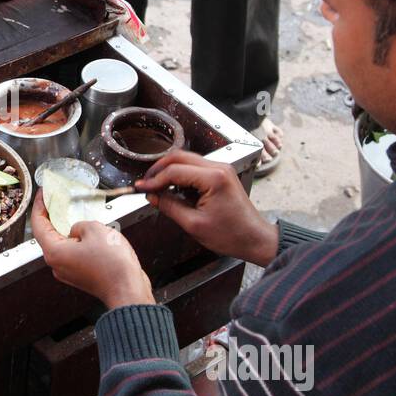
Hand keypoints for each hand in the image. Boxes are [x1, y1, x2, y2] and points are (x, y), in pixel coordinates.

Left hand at [31, 191, 153, 308]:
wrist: (128, 289)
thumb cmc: (113, 265)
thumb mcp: (95, 229)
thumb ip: (80, 224)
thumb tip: (77, 230)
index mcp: (54, 252)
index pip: (38, 224)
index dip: (40, 206)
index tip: (43, 194)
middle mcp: (58, 264)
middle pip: (49, 235)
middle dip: (54, 217)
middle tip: (58, 200)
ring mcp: (69, 272)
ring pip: (64, 245)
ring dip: (69, 230)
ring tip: (78, 215)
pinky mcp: (81, 275)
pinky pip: (75, 253)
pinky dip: (79, 242)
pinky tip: (91, 234)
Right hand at [133, 150, 277, 266]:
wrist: (254, 238)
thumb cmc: (231, 235)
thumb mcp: (194, 224)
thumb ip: (170, 206)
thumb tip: (152, 197)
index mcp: (214, 178)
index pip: (175, 171)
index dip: (154, 180)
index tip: (141, 188)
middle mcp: (218, 167)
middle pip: (179, 157)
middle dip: (159, 170)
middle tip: (146, 184)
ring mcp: (221, 169)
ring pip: (186, 160)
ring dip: (169, 171)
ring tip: (156, 187)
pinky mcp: (221, 174)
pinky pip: (195, 167)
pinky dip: (180, 174)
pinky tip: (171, 188)